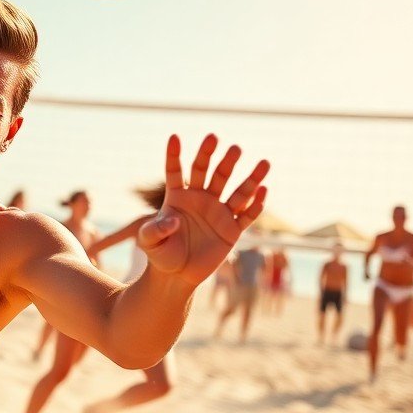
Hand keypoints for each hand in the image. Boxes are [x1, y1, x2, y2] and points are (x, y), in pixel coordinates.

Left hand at [137, 134, 268, 285]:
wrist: (177, 275)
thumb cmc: (160, 255)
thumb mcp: (149, 242)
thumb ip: (155, 230)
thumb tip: (173, 220)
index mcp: (177, 197)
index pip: (176, 171)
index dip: (174, 155)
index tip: (174, 137)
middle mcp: (200, 199)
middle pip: (210, 173)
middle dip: (216, 157)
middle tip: (222, 141)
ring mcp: (218, 213)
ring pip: (237, 191)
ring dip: (250, 178)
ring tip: (263, 162)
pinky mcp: (231, 230)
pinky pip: (247, 215)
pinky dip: (256, 205)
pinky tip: (264, 190)